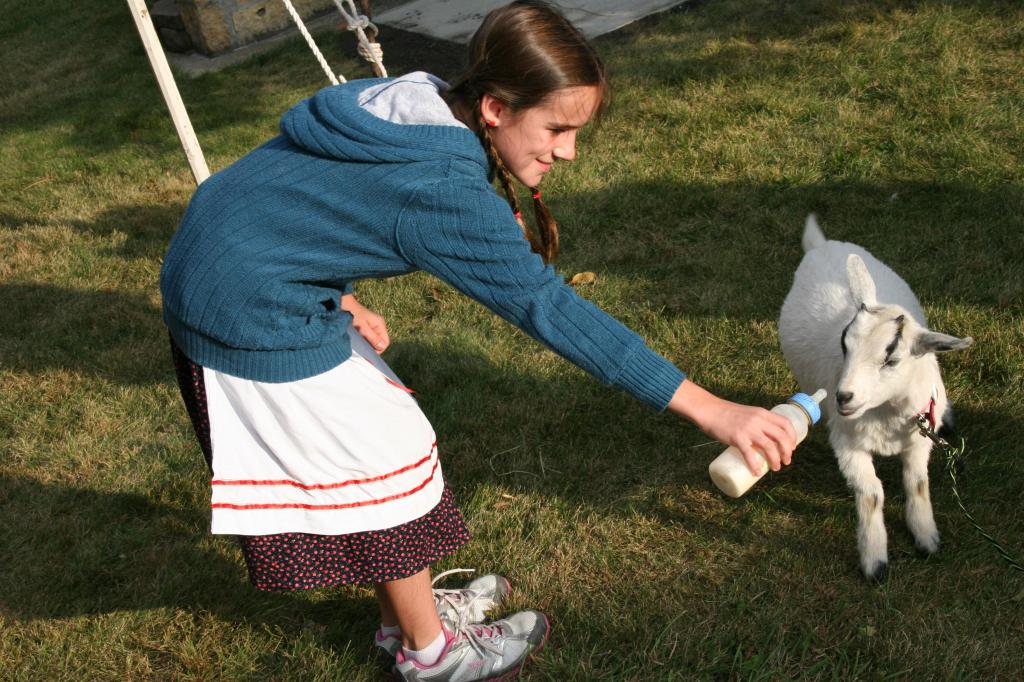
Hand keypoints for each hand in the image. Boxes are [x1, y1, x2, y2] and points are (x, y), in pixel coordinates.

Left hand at [340, 294, 389, 352]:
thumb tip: (382, 347)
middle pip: (379, 343)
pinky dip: (363, 341)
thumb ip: (372, 337)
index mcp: (380, 324)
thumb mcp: (362, 327)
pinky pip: (367, 338)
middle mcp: (378, 326)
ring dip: (366, 344)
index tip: (368, 352)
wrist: (342, 304)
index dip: (378, 349)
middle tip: (361, 349)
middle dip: (372, 347)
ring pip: (373, 341)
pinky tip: (356, 341)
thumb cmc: (352, 314)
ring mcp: (372, 327)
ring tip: (358, 344)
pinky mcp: (365, 328)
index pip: (385, 342)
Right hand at [668, 380, 796, 475]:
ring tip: (776, 468)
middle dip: (787, 452)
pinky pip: (750, 454)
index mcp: (762, 413)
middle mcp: (758, 420)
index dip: (792, 437)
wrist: (709, 410)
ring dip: (776, 460)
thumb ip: (756, 423)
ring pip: (770, 447)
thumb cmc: (726, 413)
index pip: (786, 424)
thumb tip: (763, 439)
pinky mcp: (737, 438)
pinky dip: (755, 466)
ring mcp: (748, 429)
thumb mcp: (747, 413)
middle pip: (781, 437)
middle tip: (786, 461)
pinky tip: (756, 473)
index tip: (792, 447)